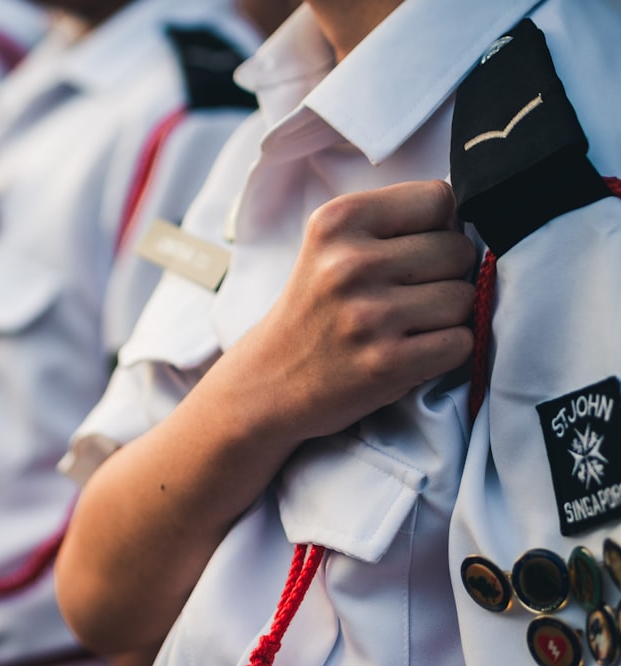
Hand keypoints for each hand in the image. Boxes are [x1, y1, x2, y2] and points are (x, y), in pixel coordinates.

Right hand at [238, 180, 475, 447]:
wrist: (268, 383)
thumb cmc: (314, 311)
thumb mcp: (332, 247)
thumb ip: (392, 223)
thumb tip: (480, 213)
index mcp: (337, 221)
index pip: (439, 198)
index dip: (436, 227)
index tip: (407, 253)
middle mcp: (350, 264)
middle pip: (458, 249)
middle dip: (443, 274)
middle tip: (402, 296)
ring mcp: (369, 316)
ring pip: (465, 297)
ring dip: (447, 316)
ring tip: (403, 326)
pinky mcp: (387, 364)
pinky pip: (461, 342)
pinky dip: (446, 350)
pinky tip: (409, 352)